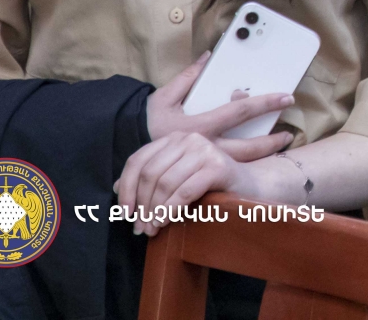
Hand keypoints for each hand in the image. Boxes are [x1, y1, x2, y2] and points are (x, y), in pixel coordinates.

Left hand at [115, 131, 270, 236]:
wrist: (250, 187)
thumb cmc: (209, 185)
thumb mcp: (177, 178)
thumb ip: (152, 178)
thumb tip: (117, 188)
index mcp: (174, 138)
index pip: (138, 160)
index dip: (127, 188)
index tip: (124, 213)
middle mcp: (188, 138)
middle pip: (150, 173)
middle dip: (141, 205)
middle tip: (140, 228)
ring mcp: (205, 150)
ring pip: (166, 184)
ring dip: (155, 211)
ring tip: (153, 228)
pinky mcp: (218, 166)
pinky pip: (185, 191)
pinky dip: (172, 210)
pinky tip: (168, 221)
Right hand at [145, 53, 296, 160]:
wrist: (129, 153)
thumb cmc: (146, 122)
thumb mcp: (164, 96)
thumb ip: (188, 76)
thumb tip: (208, 56)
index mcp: (200, 125)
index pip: (240, 111)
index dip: (265, 103)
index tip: (286, 97)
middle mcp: (205, 146)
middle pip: (247, 147)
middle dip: (271, 141)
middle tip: (289, 136)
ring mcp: (202, 163)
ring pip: (240, 163)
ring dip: (261, 155)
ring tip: (277, 147)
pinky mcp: (196, 173)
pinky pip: (225, 170)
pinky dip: (242, 165)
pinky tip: (254, 161)